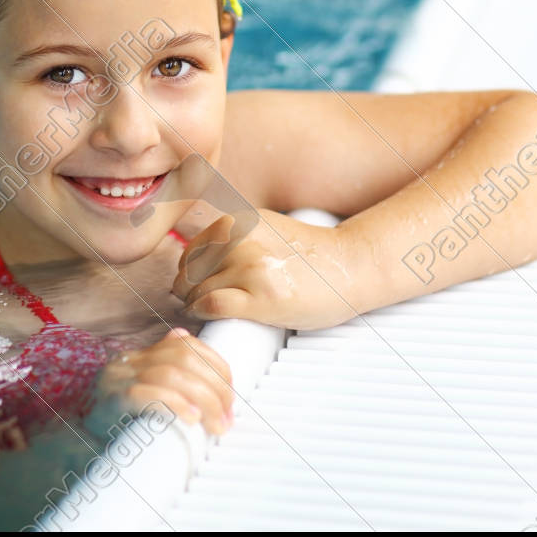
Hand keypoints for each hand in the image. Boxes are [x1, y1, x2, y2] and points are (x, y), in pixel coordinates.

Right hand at [96, 328, 234, 435]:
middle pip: (183, 359)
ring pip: (170, 374)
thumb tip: (185, 342)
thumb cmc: (114, 423)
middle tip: (226, 418)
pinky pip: (146, 393)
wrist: (73, 442)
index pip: (186, 345)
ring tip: (215, 424)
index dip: (215, 366)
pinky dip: (174, 403)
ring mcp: (117, 380)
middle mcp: (128, 362)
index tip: (230, 395)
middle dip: (215, 387)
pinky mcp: (111, 402)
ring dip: (203, 399)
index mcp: (140, 357)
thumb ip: (166, 373)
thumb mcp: (141, 393)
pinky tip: (190, 417)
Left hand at [172, 209, 365, 330]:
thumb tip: (189, 257)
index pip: (191, 248)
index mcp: (239, 222)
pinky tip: (206, 314)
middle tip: (192, 300)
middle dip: (186, 288)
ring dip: (193, 303)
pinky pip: (210, 304)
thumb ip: (232, 236)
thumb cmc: (308, 255)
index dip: (186, 269)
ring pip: (196, 289)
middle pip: (189, 270)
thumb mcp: (263, 228)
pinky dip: (201, 311)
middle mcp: (241, 240)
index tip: (191, 281)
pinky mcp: (261, 298)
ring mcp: (251, 268)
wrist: (350, 266)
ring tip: (203, 310)